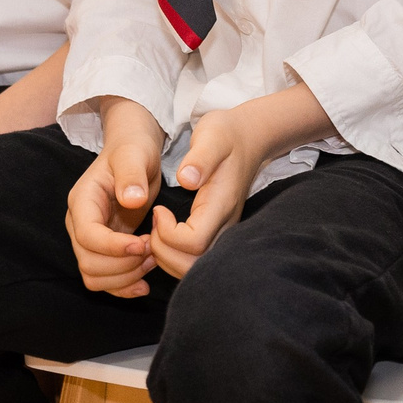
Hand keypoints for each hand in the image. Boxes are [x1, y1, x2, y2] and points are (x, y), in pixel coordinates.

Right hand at [66, 102, 163, 296]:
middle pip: (89, 262)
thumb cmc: (133, 151)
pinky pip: (104, 280)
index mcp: (83, 201)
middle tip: (152, 250)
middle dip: (124, 264)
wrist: (133, 156)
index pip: (87, 236)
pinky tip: (145, 283)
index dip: (113, 247)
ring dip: (126, 277)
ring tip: (152, 260)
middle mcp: (79, 224)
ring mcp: (89, 240)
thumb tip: (131, 199)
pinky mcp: (103, 251)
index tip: (143, 244)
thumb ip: (132, 175)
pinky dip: (123, 286)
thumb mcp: (135, 154)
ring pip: (94, 276)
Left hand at [149, 105, 264, 280]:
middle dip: (163, 251)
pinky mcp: (218, 233)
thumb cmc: (226, 135)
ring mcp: (224, 232)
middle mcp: (226, 225)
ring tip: (157, 228)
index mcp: (221, 205)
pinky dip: (173, 255)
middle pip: (192, 265)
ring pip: (192, 268)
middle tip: (153, 224)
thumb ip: (200, 157)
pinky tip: (164, 232)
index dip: (168, 234)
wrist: (249, 137)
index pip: (193, 243)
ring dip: (166, 256)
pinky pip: (194, 260)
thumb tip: (186, 179)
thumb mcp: (212, 134)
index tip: (159, 209)